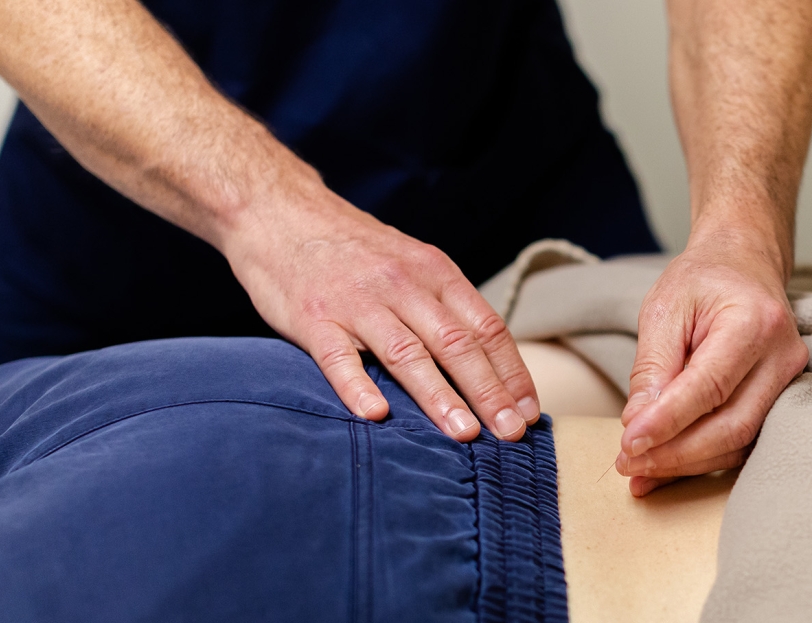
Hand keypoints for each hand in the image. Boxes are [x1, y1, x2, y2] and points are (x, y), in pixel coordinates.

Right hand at [221, 179, 539, 442]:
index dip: (512, 372)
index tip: (530, 412)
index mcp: (434, 272)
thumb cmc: (354, 250)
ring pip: (407, 353)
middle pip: (456, 344)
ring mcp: (357, 301)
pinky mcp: (313, 317)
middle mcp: (402, 285)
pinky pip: (338, 356)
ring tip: (463, 434)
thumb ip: (444, 307)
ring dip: (439, 396)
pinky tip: (377, 416)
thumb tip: (488, 364)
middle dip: (489, 392)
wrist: (281, 212)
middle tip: (511, 434)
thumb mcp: (411, 263)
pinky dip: (358, 386)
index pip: (486, 327)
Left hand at [615, 229, 807, 495]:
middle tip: (626, 463)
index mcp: (755, 323)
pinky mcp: (781, 402)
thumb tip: (638, 424)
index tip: (629, 444)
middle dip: (675, 454)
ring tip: (637, 471)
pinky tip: (662, 471)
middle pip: (732, 425)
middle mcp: (783, 356)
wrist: (743, 265)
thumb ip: (652, 366)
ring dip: (685, 464)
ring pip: (739, 442)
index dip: (668, 421)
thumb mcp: (663, 308)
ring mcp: (791, 382)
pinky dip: (699, 461)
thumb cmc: (702, 281)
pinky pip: (741, 442)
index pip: (710, 386)